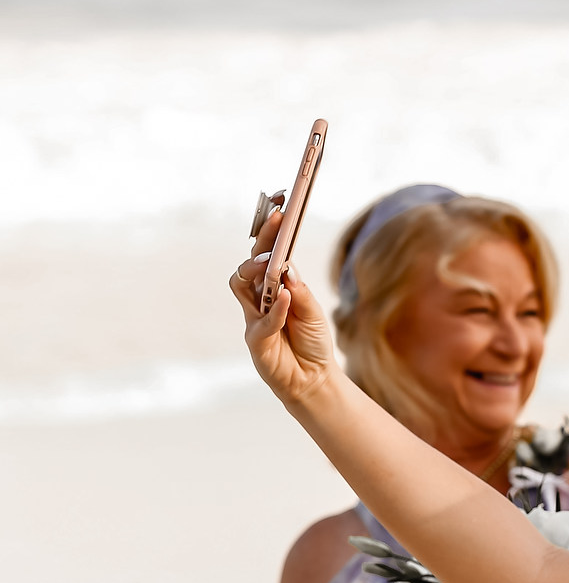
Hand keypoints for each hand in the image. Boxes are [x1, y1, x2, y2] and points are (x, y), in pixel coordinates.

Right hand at [227, 203, 341, 407]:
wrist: (314, 378)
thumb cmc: (312, 341)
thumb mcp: (313, 311)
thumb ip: (299, 290)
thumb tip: (285, 265)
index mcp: (275, 286)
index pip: (268, 252)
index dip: (271, 230)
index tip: (281, 204)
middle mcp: (259, 297)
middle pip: (251, 261)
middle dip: (263, 238)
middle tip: (276, 219)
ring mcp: (254, 316)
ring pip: (241, 284)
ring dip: (257, 269)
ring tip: (271, 262)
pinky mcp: (255, 339)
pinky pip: (262, 319)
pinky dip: (275, 307)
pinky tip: (285, 296)